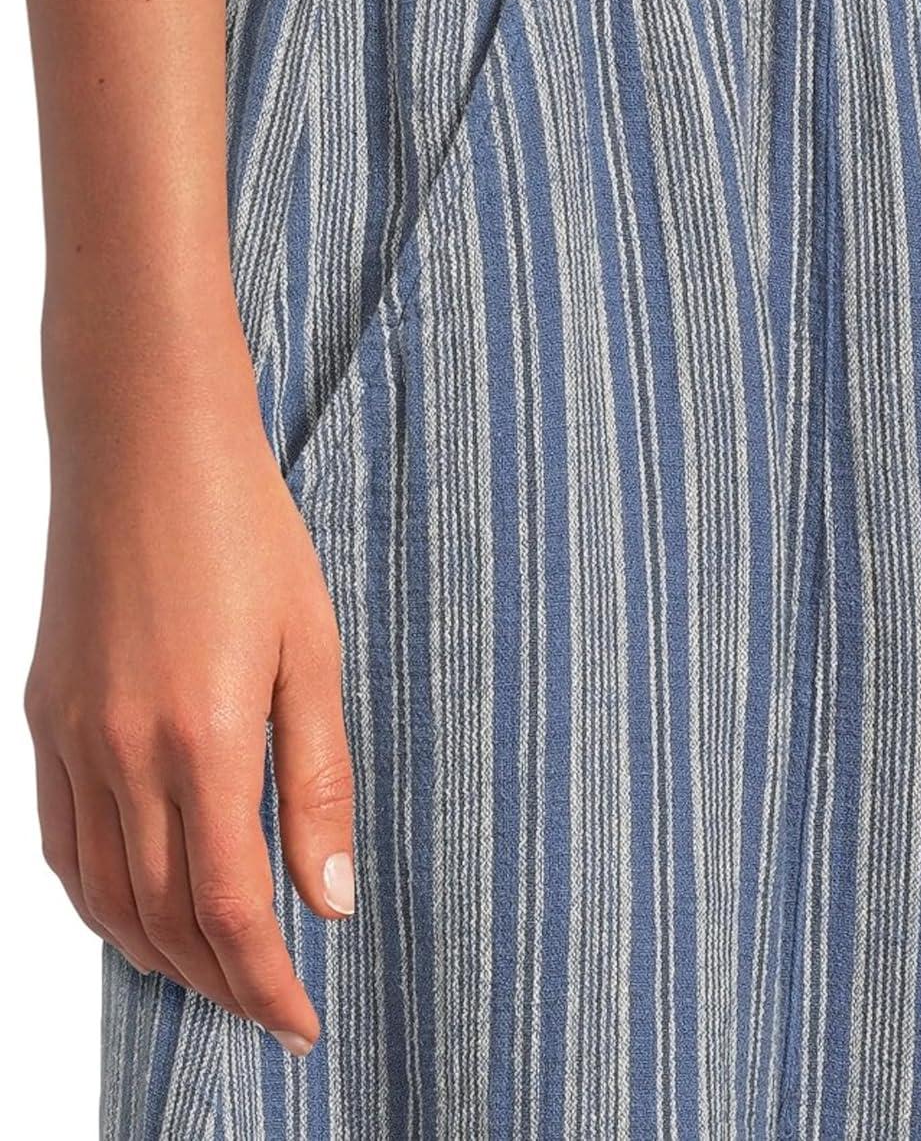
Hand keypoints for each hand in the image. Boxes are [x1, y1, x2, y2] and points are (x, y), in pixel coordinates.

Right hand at [24, 327, 352, 1056]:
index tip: (300, 1023)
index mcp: (205, 741)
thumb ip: (317, 782)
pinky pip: (60, 839)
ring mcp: (71, 736)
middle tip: (265, 1002)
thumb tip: (328, 899)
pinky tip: (133, 901)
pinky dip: (98, 894)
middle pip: (165, 919)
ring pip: (105, 894)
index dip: (267, 986)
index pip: (233, 913)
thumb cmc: (246, 532)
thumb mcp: (312, 652)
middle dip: (220, 982)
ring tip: (209, 970)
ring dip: (157, 951)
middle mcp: (124, 754)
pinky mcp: (43, 713)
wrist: (147, 445)